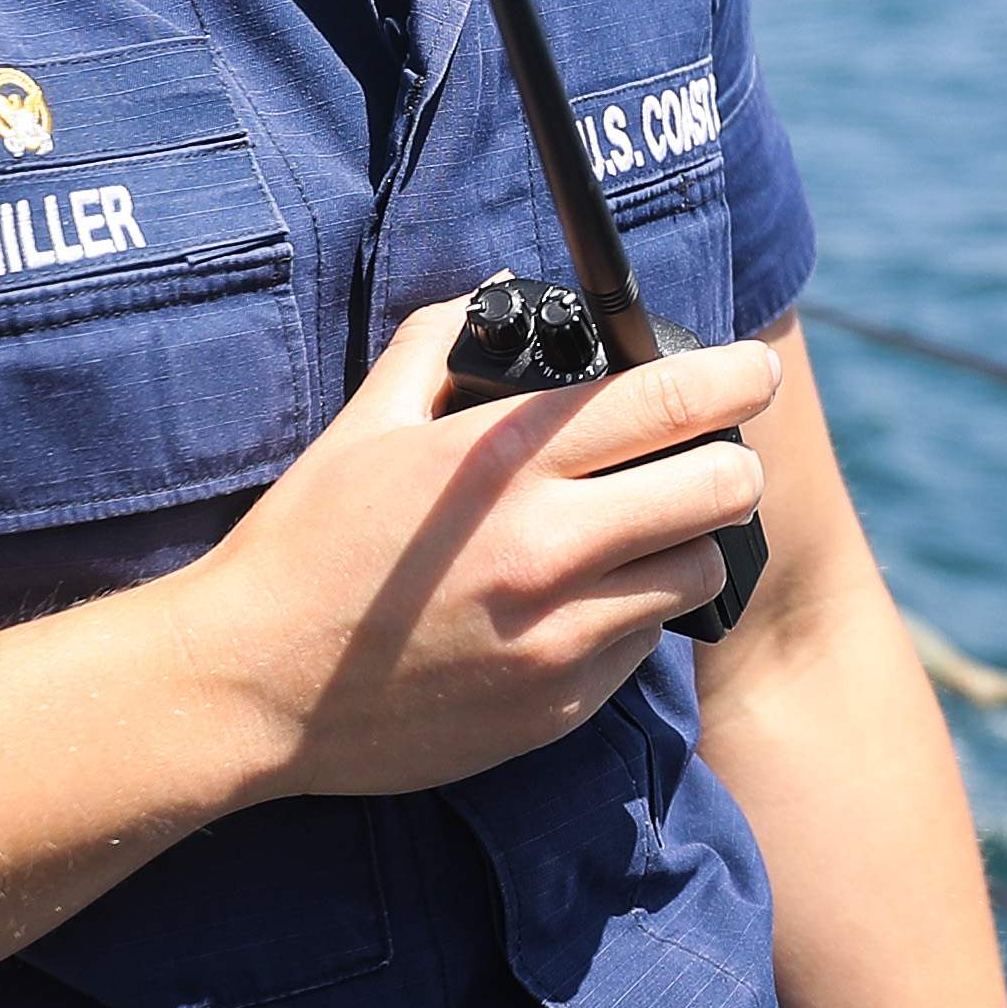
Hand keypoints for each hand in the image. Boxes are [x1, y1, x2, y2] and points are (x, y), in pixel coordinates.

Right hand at [173, 300, 771, 802]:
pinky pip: (641, 649)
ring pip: (696, 574)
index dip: (734, 379)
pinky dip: (630, 619)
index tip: (755, 372)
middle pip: (720, 492)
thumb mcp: (363, 427)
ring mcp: (559, 638)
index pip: (667, 403)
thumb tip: (500, 299)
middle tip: (714, 461)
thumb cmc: (304, 546)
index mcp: (504, 465)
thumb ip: (440, 346)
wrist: (251, 687)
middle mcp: (546, 549)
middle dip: (730, 466)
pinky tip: (578, 606)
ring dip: (686, 548)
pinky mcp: (557, 708)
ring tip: (643, 538)